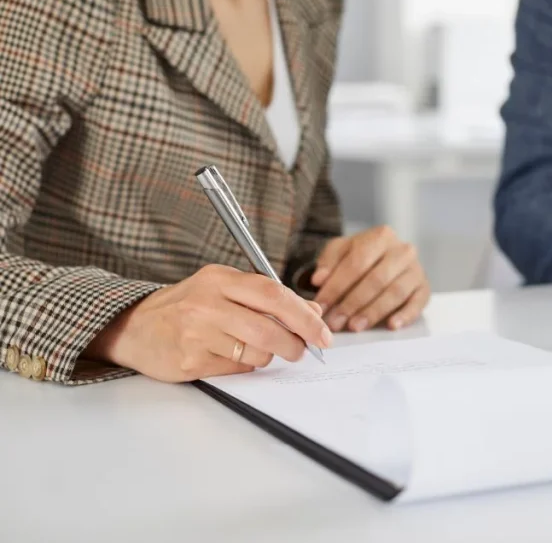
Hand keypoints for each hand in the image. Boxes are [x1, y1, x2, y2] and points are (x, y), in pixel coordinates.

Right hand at [84, 265, 331, 382]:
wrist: (133, 327)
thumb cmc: (187, 306)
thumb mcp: (225, 290)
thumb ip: (268, 298)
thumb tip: (314, 312)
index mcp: (220, 278)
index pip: (274, 294)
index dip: (305, 316)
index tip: (324, 333)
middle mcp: (207, 302)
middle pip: (269, 327)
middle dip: (294, 344)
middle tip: (301, 351)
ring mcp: (196, 332)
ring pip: (257, 352)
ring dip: (266, 356)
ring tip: (253, 348)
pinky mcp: (190, 360)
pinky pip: (236, 368)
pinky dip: (242, 365)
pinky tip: (226, 355)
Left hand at [309, 226, 429, 332]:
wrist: (385, 261)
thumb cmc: (360, 257)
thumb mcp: (340, 252)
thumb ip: (327, 263)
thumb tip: (319, 280)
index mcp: (382, 236)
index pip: (357, 262)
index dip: (337, 286)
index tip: (321, 306)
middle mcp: (403, 250)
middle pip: (376, 279)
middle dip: (352, 303)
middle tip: (335, 322)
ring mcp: (417, 270)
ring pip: (395, 292)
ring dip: (373, 312)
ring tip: (355, 326)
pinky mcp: (424, 289)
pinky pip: (417, 303)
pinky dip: (405, 315)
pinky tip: (391, 325)